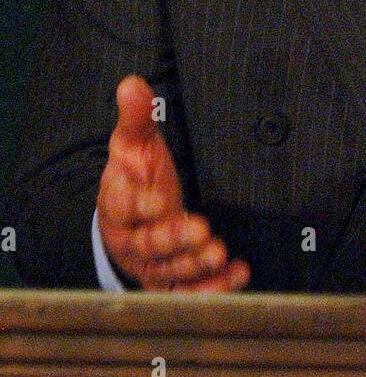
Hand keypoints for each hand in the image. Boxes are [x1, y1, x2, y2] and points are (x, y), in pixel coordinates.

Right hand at [97, 74, 250, 291]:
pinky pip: (189, 292)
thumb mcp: (132, 146)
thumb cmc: (135, 179)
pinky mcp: (172, 282)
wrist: (130, 221)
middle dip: (173, 238)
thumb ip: (135, 117)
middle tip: (200, 230)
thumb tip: (132, 83)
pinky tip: (238, 274)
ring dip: (194, 265)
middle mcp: (131, 240)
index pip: (122, 206)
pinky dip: (214, 289)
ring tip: (217, 252)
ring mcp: (152, 265)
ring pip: (169, 272)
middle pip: (148, 244)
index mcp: (117, 204)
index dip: (138, 204)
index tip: (157, 199)